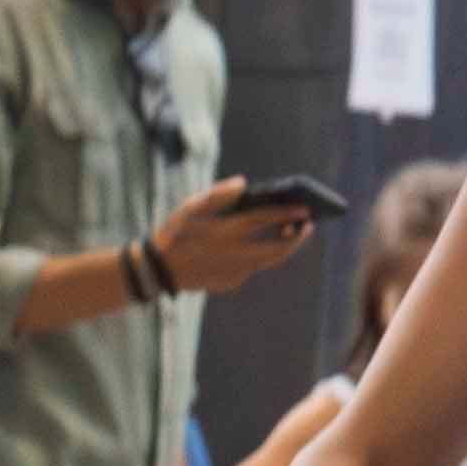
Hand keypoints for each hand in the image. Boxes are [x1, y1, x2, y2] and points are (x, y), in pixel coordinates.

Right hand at [153, 184, 317, 297]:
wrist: (158, 271)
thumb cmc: (174, 234)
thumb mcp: (189, 208)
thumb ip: (217, 194)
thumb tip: (243, 183)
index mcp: (226, 232)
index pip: (265, 220)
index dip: (287, 213)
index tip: (305, 208)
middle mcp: (234, 255)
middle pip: (277, 248)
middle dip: (296, 237)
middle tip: (308, 224)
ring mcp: (234, 272)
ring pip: (269, 260)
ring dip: (282, 246)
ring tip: (289, 232)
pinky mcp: (231, 282)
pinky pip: (252, 267)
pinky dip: (260, 255)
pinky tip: (260, 244)